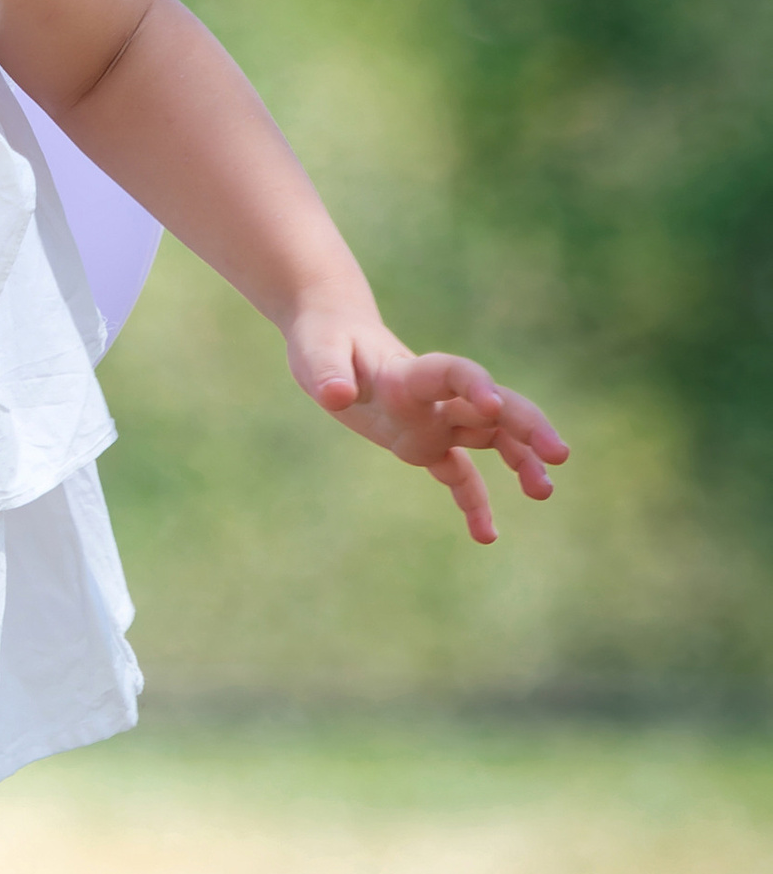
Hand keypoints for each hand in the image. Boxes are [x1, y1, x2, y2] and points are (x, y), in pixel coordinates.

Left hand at [287, 310, 569, 544]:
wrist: (333, 337)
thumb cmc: (324, 340)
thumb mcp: (315, 351)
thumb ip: (327, 372)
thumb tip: (337, 396)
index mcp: (411, 371)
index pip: (453, 373)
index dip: (475, 386)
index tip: (494, 405)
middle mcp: (434, 397)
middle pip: (491, 408)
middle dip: (526, 428)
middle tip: (559, 455)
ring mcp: (436, 420)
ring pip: (492, 439)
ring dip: (521, 462)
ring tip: (544, 492)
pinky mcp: (426, 444)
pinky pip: (459, 474)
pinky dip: (474, 502)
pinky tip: (487, 536)